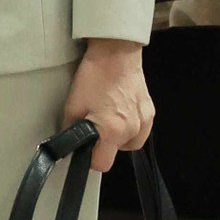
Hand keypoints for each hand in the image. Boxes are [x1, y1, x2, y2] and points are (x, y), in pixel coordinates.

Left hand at [63, 38, 153, 171]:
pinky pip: (139, 131)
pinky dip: (129, 128)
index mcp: (111, 130)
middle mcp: (132, 129)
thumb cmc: (93, 77)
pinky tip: (119, 114)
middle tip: (93, 126)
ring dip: (117, 137)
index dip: (90, 159)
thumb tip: (68, 145)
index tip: (84, 150)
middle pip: (115, 153)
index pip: (102, 164)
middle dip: (103, 145)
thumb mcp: (72, 106)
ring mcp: (144, 121)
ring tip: (106, 118)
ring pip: (129, 144)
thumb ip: (70, 131)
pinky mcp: (151, 113)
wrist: (116, 54)